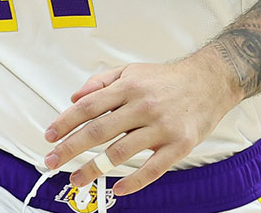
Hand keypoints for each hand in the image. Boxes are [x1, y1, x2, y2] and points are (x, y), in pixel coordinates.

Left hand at [41, 50, 243, 195]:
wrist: (210, 82)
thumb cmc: (166, 80)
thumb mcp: (132, 71)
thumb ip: (101, 82)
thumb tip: (74, 97)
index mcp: (129, 87)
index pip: (88, 106)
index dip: (65, 122)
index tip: (49, 136)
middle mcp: (143, 106)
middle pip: (99, 130)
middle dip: (71, 148)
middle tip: (51, 161)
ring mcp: (161, 127)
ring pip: (121, 152)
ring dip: (95, 168)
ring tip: (76, 179)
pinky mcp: (179, 145)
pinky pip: (153, 169)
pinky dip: (134, 182)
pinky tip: (118, 189)